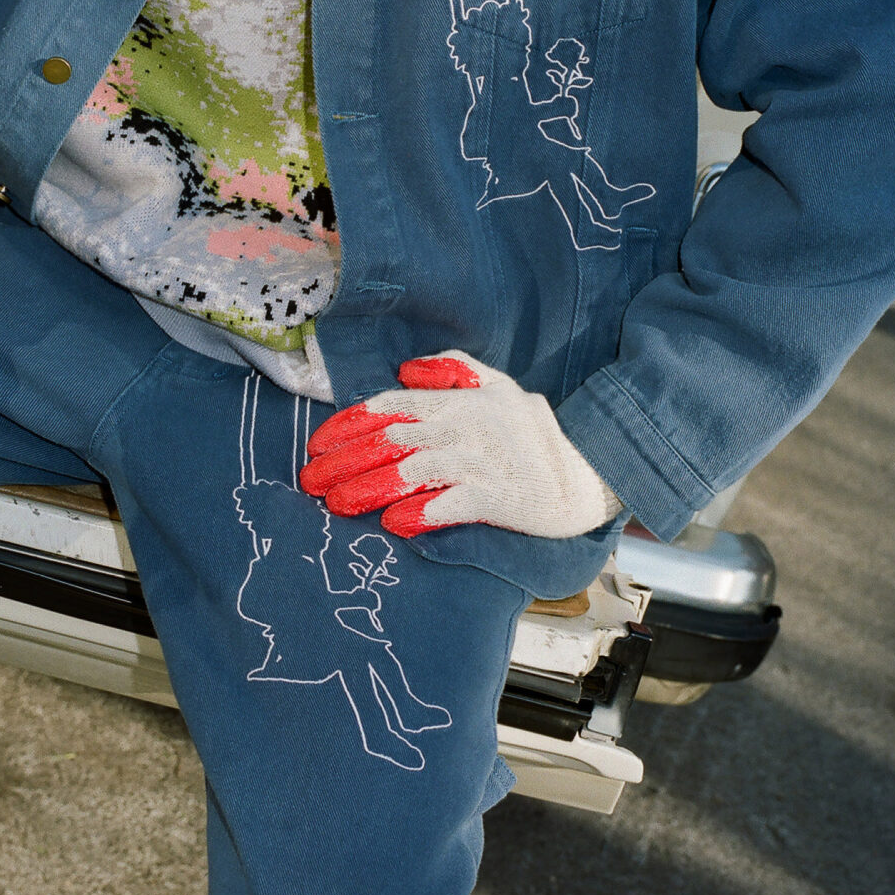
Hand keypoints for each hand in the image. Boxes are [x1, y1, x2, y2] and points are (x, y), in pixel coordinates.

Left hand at [299, 350, 618, 538]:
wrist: (584, 477)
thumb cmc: (532, 433)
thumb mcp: (498, 385)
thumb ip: (452, 370)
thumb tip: (405, 372)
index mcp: (459, 401)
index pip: (392, 406)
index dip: (350, 424)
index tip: (317, 444)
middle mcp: (465, 428)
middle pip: (392, 441)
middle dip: (345, 461)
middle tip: (310, 481)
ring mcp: (482, 463)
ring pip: (414, 472)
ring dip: (371, 489)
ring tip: (337, 505)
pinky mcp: (498, 499)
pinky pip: (452, 505)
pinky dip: (422, 513)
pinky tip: (394, 524)